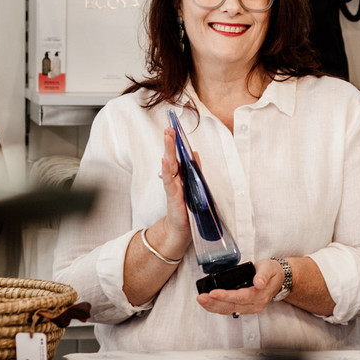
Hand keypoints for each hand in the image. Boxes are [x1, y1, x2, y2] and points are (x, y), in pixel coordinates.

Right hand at [153, 127, 191, 256]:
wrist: (180, 231)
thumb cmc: (187, 209)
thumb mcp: (193, 187)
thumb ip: (193, 170)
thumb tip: (195, 153)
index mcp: (181, 177)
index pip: (178, 156)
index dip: (177, 143)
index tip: (174, 128)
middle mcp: (176, 180)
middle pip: (173, 157)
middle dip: (170, 142)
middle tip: (168, 128)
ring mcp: (173, 187)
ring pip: (170, 165)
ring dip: (168, 150)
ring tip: (167, 136)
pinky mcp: (172, 197)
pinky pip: (169, 182)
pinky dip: (166, 170)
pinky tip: (164, 160)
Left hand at [195, 258, 282, 316]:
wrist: (279, 278)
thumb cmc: (271, 271)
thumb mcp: (269, 268)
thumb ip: (263, 275)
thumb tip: (259, 282)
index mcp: (260, 295)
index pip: (240, 297)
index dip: (225, 296)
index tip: (213, 293)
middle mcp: (254, 305)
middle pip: (231, 306)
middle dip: (214, 303)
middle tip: (201, 298)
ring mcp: (249, 308)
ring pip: (229, 310)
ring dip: (213, 306)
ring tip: (201, 300)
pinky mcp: (244, 307)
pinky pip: (229, 309)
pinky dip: (217, 307)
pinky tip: (208, 303)